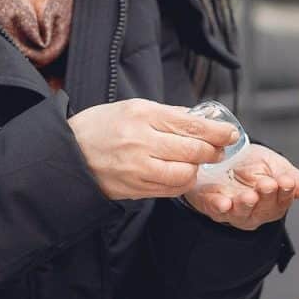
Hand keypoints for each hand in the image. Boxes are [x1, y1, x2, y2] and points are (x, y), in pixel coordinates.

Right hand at [68, 99, 236, 200]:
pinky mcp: (134, 189)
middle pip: (193, 151)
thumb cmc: (101, 127)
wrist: (67, 153)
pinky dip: (182, 184)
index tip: (230, 133)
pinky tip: (181, 176)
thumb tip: (201, 120)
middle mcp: (140, 142)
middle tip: (218, 150)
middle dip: (213, 152)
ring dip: (197, 171)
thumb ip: (168, 115)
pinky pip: (170, 191)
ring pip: (184, 175)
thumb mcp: (132, 108)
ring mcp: (137, 168)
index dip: (217, 131)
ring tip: (197, 164)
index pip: (191, 125)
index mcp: (142, 115)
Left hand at [182, 144, 298, 228]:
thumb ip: (292, 177)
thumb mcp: (276, 166)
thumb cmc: (254, 165)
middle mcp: (255, 212)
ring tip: (249, 196)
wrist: (226, 157)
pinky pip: (215, 210)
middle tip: (267, 184)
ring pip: (241, 213)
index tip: (287, 181)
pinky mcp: (212, 207)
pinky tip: (224, 203)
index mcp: (274, 202)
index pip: (283, 200)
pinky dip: (219, 207)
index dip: (286, 192)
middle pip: (264, 209)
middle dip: (266, 196)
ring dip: (245, 205)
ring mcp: (233, 212)